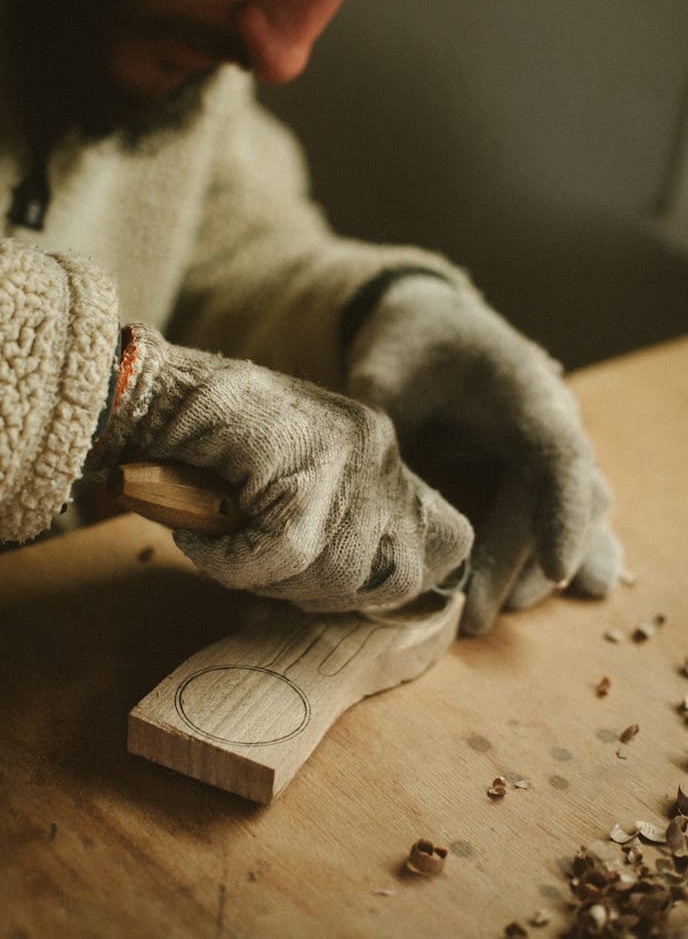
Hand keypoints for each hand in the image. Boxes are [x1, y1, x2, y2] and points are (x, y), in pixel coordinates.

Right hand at [91, 324, 471, 610]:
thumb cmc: (204, 446)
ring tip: (224, 535)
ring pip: (334, 572)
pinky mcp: (296, 458)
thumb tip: (366, 597)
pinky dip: (227, 560)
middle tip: (259, 563)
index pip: (449, 539)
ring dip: (267, 576)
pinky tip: (199, 528)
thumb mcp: (290, 487)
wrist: (141, 389)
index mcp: (381, 451)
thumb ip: (337, 528)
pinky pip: (277, 555)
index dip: (400, 580)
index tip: (338, 584)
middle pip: (395, 577)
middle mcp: (378, 446)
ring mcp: (343, 450)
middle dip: (322, 593)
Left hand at [345, 276, 622, 633]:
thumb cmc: (409, 342)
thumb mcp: (381, 369)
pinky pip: (560, 519)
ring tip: (485, 614)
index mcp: (524, 390)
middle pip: (567, 503)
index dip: (562, 514)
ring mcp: (549, 451)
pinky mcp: (534, 475)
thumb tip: (362, 489)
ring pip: (576, 518)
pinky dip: (557, 558)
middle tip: (475, 615)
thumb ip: (378, 424)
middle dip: (527, 565)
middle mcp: (553, 423)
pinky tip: (542, 596)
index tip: (556, 567)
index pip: (560, 457)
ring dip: (539, 570)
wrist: (427, 322)